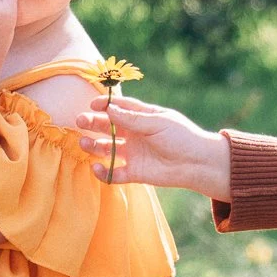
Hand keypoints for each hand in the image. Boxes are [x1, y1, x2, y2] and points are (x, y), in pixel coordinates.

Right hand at [72, 95, 232, 197]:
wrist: (197, 164)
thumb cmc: (182, 137)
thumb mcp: (157, 123)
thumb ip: (132, 119)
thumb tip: (109, 109)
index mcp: (142, 118)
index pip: (120, 108)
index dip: (105, 105)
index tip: (92, 104)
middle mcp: (135, 134)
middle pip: (108, 127)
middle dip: (93, 123)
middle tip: (79, 121)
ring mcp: (134, 154)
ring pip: (107, 149)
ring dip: (94, 146)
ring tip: (84, 143)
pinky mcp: (135, 173)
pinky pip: (114, 173)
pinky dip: (104, 172)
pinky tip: (97, 167)